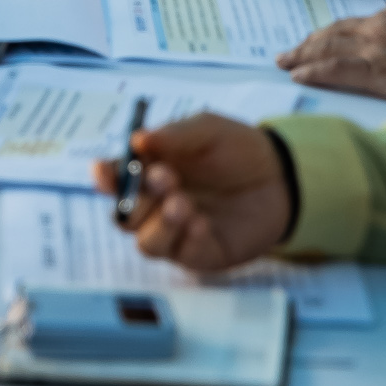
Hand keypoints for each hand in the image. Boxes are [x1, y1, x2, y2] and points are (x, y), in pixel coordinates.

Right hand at [93, 114, 292, 272]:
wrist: (282, 177)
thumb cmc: (235, 148)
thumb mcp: (206, 130)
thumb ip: (174, 135)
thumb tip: (138, 140)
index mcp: (148, 170)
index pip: (112, 178)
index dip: (104, 177)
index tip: (106, 172)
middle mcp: (155, 204)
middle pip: (124, 214)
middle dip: (137, 197)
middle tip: (164, 177)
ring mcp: (176, 232)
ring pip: (146, 243)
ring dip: (158, 224)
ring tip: (182, 204)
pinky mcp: (200, 254)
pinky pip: (181, 255)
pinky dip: (186, 240)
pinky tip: (202, 223)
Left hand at [276, 0, 385, 102]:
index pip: (358, 22)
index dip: (335, 33)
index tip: (320, 39)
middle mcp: (385, 23)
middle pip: (337, 32)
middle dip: (311, 41)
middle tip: (292, 51)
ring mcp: (380, 47)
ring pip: (329, 48)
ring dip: (303, 55)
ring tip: (286, 62)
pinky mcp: (381, 72)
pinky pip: (336, 70)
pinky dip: (313, 70)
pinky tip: (298, 75)